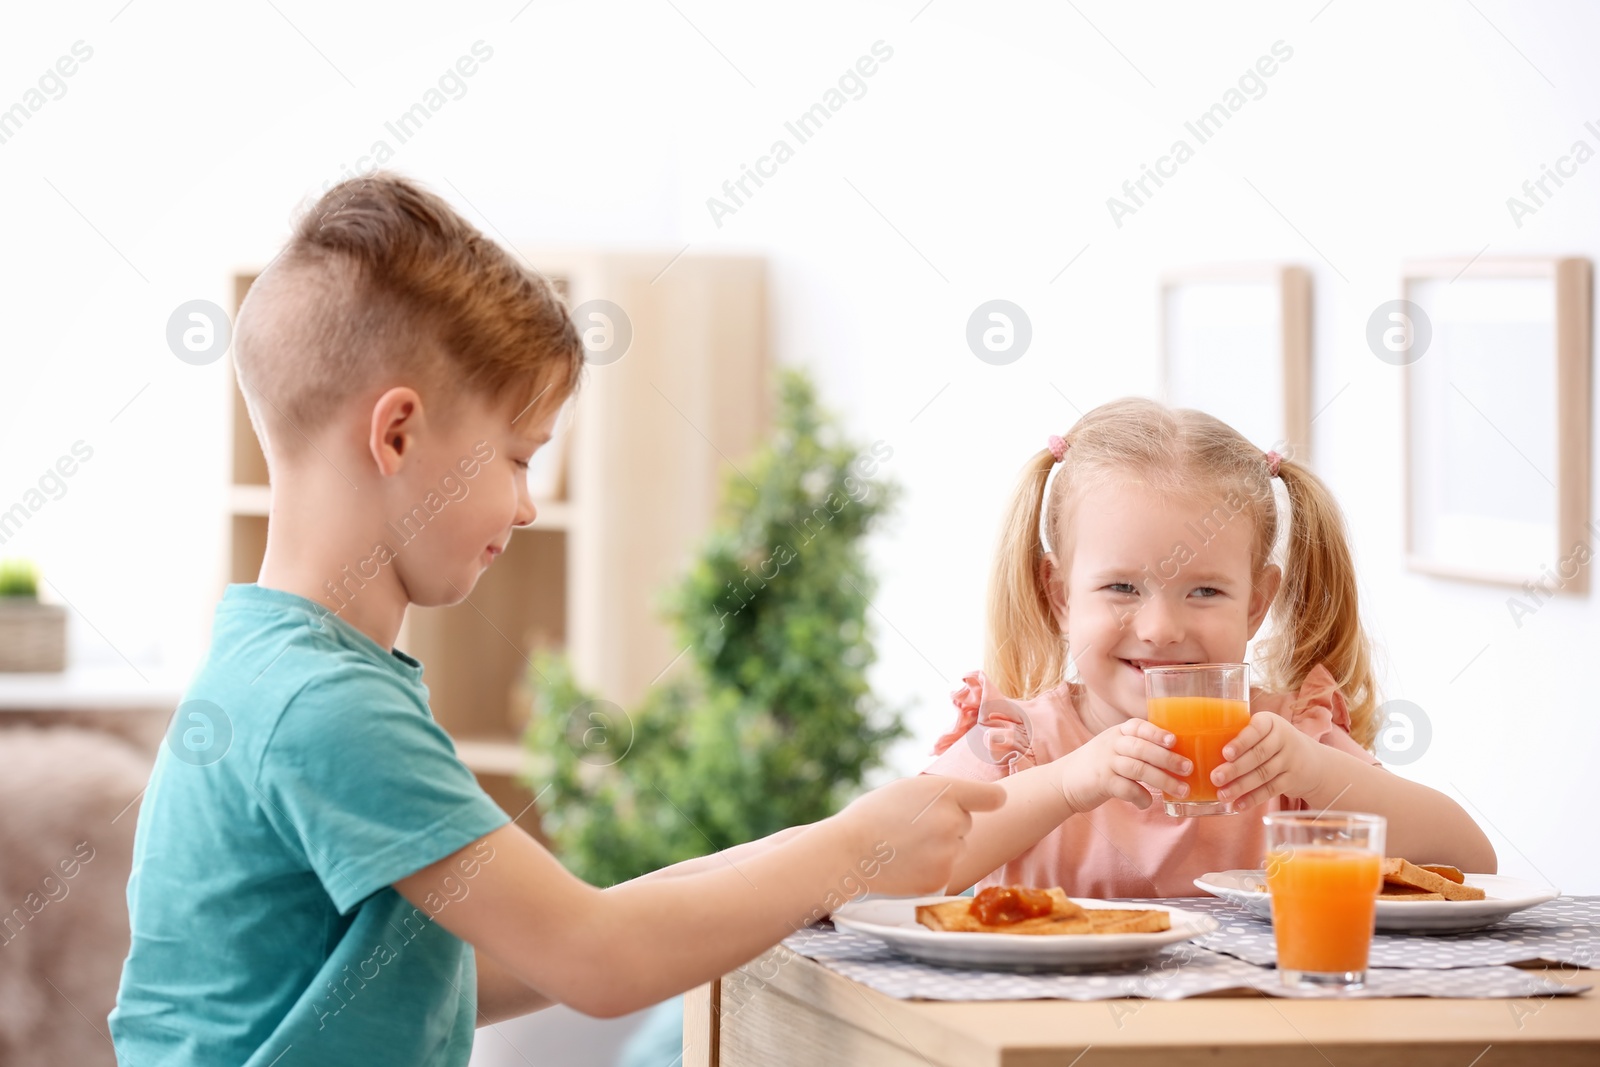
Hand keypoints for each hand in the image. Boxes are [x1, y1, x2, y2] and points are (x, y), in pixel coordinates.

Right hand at [831, 776, 1005, 895]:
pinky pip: (946, 870)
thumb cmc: (872, 817)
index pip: (992, 796)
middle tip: (912, 828)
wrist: (847, 853)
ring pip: (957, 848)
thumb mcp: (908, 789)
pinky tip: (906, 864)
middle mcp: (953, 821)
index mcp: (945, 791)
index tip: (992, 803)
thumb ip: (941, 794)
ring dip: (940, 848)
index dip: (990, 800)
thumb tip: (966, 805)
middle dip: (947, 825)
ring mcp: (949, 852)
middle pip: (965, 823)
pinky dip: (930, 869)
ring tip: (905, 846)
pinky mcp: (942, 878)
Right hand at [1058, 719, 1191, 813]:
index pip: (1138, 726)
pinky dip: (1141, 797)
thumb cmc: (1100, 764)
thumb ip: (1139, 747)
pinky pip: (1126, 789)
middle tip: (1188, 769)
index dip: (1156, 732)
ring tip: (1182, 790)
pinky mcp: (1101, 783)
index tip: (1174, 741)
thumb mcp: (1115, 747)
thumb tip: (1179, 755)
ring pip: (1138, 769)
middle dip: (1167, 758)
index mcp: (1118, 733)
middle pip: (1141, 748)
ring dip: (1163, 780)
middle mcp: (1111, 744)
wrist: (1065, 781)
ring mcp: (1105, 763)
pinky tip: (1147, 803)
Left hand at [1211, 713, 1327, 810]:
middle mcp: (1283, 739)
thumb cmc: (1271, 741)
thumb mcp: (1263, 730)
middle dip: (1235, 768)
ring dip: (1241, 786)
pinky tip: (1238, 805)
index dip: (1241, 742)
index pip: (1256, 729)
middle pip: (1258, 755)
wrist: (1311, 760)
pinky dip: (1253, 799)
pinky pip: (1271, 790)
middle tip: (1215, 777)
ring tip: (1222, 794)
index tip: (1225, 753)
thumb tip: (1198, 745)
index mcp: (1270, 722)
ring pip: (1263, 774)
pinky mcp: (1292, 780)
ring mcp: (1290, 760)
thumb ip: (1240, 734)